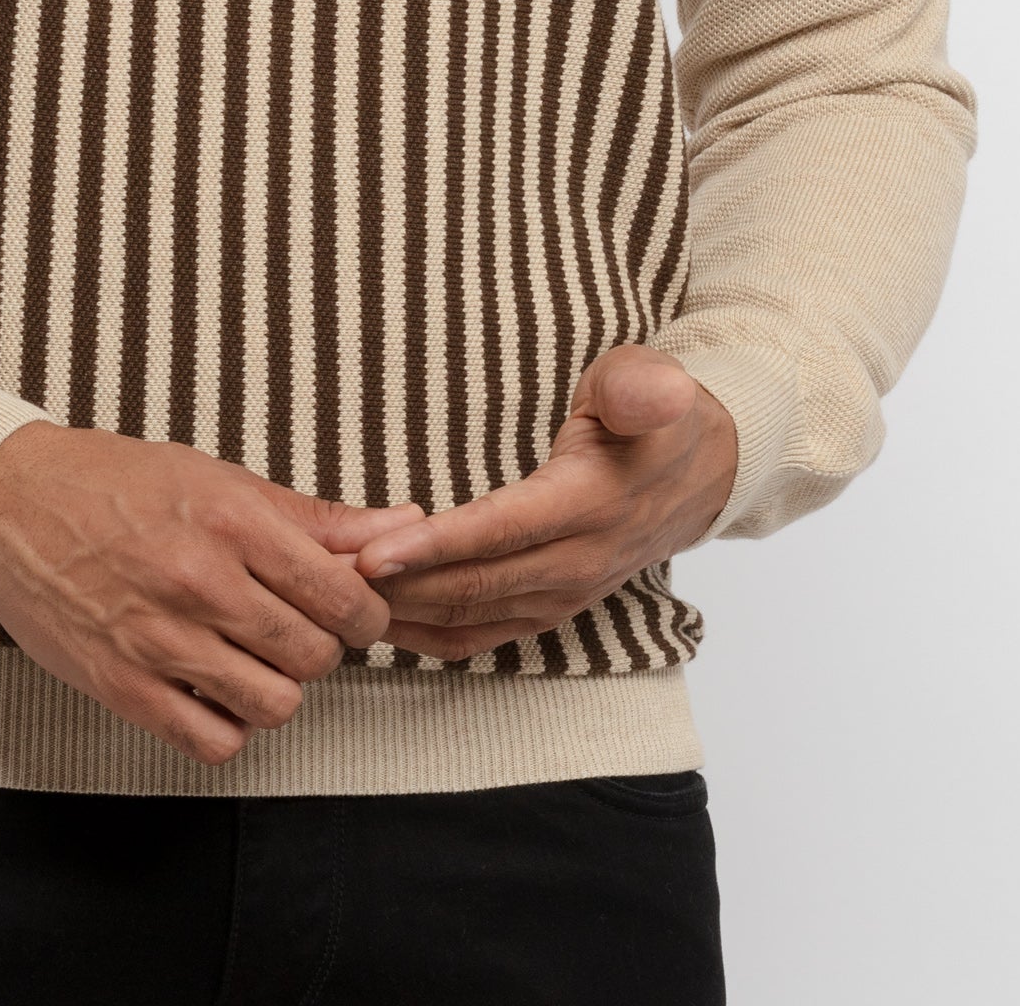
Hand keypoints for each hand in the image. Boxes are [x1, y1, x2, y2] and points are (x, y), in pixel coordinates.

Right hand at [0, 423, 425, 766]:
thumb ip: (311, 517)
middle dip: (321, 646)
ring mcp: (158, 639)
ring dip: (278, 687)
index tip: (352, 609)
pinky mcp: (123, 687)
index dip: (364, 611)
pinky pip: (214, 741)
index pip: (343, 594)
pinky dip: (228, 725)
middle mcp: (198, 581)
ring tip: (254, 656)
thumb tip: (401, 526)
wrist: (9, 502)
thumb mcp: (217, 479)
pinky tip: (214, 687)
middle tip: (295, 626)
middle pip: (315, 654)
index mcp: (229, 520)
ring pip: (275, 704)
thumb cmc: (117, 482)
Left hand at [347, 350, 737, 660]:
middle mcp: (574, 564)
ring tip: (329, 594)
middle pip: (468, 585)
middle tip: (318, 571)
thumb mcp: (652, 383)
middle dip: (390, 584)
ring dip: (398, 610)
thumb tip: (649, 392)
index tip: (371, 554)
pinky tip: (378, 622)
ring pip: (465, 616)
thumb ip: (640, 388)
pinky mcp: (547, 609)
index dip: (433, 548)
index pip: (498, 533)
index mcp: (589, 506)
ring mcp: (560, 596)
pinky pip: (477, 635)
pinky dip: (425, 633)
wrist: (701, 475)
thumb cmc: (658, 419)